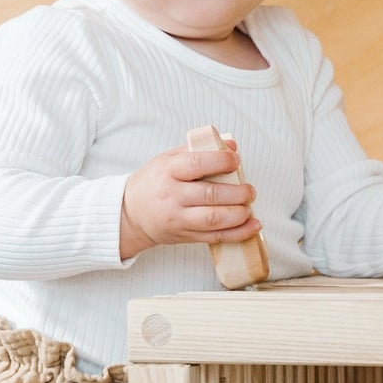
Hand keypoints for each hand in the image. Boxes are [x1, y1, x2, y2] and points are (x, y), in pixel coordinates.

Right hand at [120, 138, 261, 260]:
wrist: (129, 213)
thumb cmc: (154, 182)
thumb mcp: (168, 159)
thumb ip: (199, 150)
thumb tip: (232, 145)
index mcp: (168, 171)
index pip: (197, 164)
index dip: (221, 161)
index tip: (235, 160)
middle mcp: (172, 196)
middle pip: (210, 195)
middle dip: (238, 193)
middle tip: (250, 190)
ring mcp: (178, 218)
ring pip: (214, 219)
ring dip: (239, 214)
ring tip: (249, 206)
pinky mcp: (185, 236)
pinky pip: (215, 237)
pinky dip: (238, 233)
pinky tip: (253, 226)